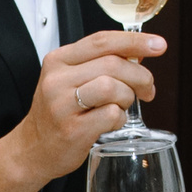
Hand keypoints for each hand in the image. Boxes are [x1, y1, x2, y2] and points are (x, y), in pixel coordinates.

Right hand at [0, 31, 162, 191]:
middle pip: (113, 64)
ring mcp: (63, 105)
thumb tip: (139, 53)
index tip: (158, 45)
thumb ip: (100, 64)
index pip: (102, 41)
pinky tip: (111, 123)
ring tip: (122, 107)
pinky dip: (120, 118)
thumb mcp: (70, 80)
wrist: (33, 150)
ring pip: (113, 87)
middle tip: (147, 90)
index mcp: (58, 60)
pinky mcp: (73, 129)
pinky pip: (112, 115)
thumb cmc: (58, 113)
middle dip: (140, 76)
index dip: (134, 41)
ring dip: (128, 97)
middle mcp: (57, 79)